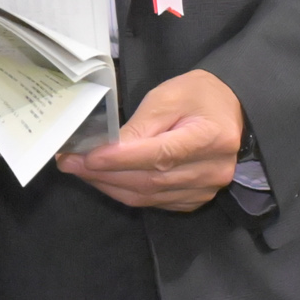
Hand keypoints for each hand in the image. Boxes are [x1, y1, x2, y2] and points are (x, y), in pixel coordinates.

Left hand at [58, 68, 244, 210]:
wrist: (230, 110)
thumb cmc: (198, 96)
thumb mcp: (168, 96)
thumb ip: (141, 124)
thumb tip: (108, 148)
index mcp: (211, 138)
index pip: (160, 155)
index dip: (120, 160)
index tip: (86, 157)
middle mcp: (212, 170)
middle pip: (151, 180)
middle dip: (104, 174)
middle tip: (69, 162)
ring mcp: (206, 189)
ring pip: (149, 196)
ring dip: (109, 185)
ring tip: (80, 170)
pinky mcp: (196, 199)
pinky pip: (155, 202)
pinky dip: (126, 193)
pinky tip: (105, 180)